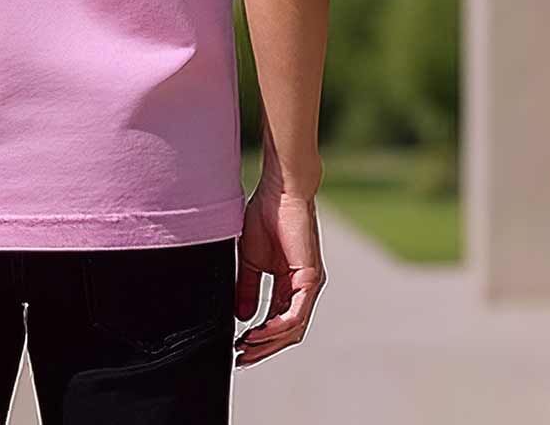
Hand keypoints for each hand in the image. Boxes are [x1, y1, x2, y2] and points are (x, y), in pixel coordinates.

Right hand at [233, 181, 324, 366]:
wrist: (279, 192)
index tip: (238, 347)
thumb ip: (248, 288)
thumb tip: (242, 318)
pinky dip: (277, 327)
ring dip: (268, 342)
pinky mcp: (311, 279)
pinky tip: (258, 331)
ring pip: (293, 328)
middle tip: (241, 358)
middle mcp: (303, 289)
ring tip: (245, 347)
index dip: (259, 337)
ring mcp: (310, 286)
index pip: (277, 320)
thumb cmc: (266, 216)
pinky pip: (296, 314)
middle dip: (263, 348)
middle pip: (287, 332)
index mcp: (290, 284)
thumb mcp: (250, 260)